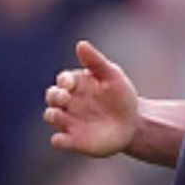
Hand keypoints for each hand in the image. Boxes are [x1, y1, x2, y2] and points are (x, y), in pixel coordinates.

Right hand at [44, 40, 138, 156]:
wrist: (132, 124)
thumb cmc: (121, 96)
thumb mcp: (112, 76)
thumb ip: (96, 62)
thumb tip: (80, 44)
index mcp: (76, 84)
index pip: (62, 80)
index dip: (63, 81)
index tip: (71, 83)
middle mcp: (68, 102)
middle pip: (51, 96)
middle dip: (54, 96)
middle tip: (65, 97)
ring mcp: (69, 121)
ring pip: (51, 116)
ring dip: (53, 115)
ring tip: (60, 115)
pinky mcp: (73, 140)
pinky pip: (58, 141)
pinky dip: (58, 140)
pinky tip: (62, 139)